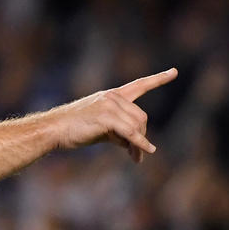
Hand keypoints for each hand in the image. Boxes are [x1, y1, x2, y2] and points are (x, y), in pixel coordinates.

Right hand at [56, 68, 177, 161]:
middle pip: (141, 117)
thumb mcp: (100, 127)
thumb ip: (119, 131)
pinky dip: (140, 144)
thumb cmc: (74, 129)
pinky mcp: (107, 117)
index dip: (158, 79)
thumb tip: (135, 144)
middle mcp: (113, 96)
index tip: (174, 72)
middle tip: (135, 154)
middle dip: (141, 136)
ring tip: (134, 157)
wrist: (53, 129)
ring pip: (137, 126)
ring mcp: (110, 105)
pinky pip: (130, 132)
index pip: (139, 85)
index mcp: (112, 95)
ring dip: (139, 144)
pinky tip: (145, 152)